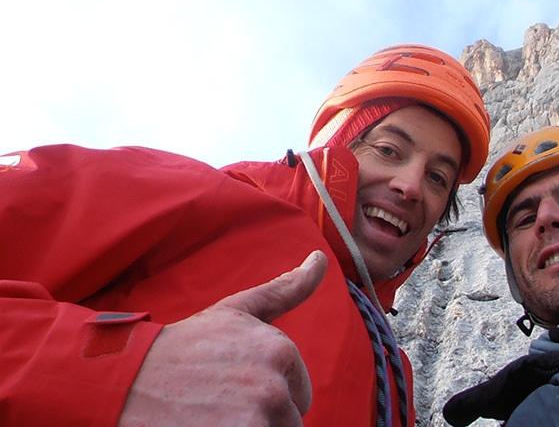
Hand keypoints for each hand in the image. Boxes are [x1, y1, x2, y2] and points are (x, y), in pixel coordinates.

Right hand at [118, 250, 327, 426]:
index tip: (233, 386)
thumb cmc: (186, 346)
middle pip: (289, 420)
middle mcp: (273, 386)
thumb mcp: (238, 312)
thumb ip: (286, 289)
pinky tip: (211, 426)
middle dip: (263, 417)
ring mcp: (256, 420)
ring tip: (216, 416)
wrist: (127, 379)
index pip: (300, 395)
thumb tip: (321, 259)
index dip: (268, 396)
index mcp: (280, 352)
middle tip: (222, 403)